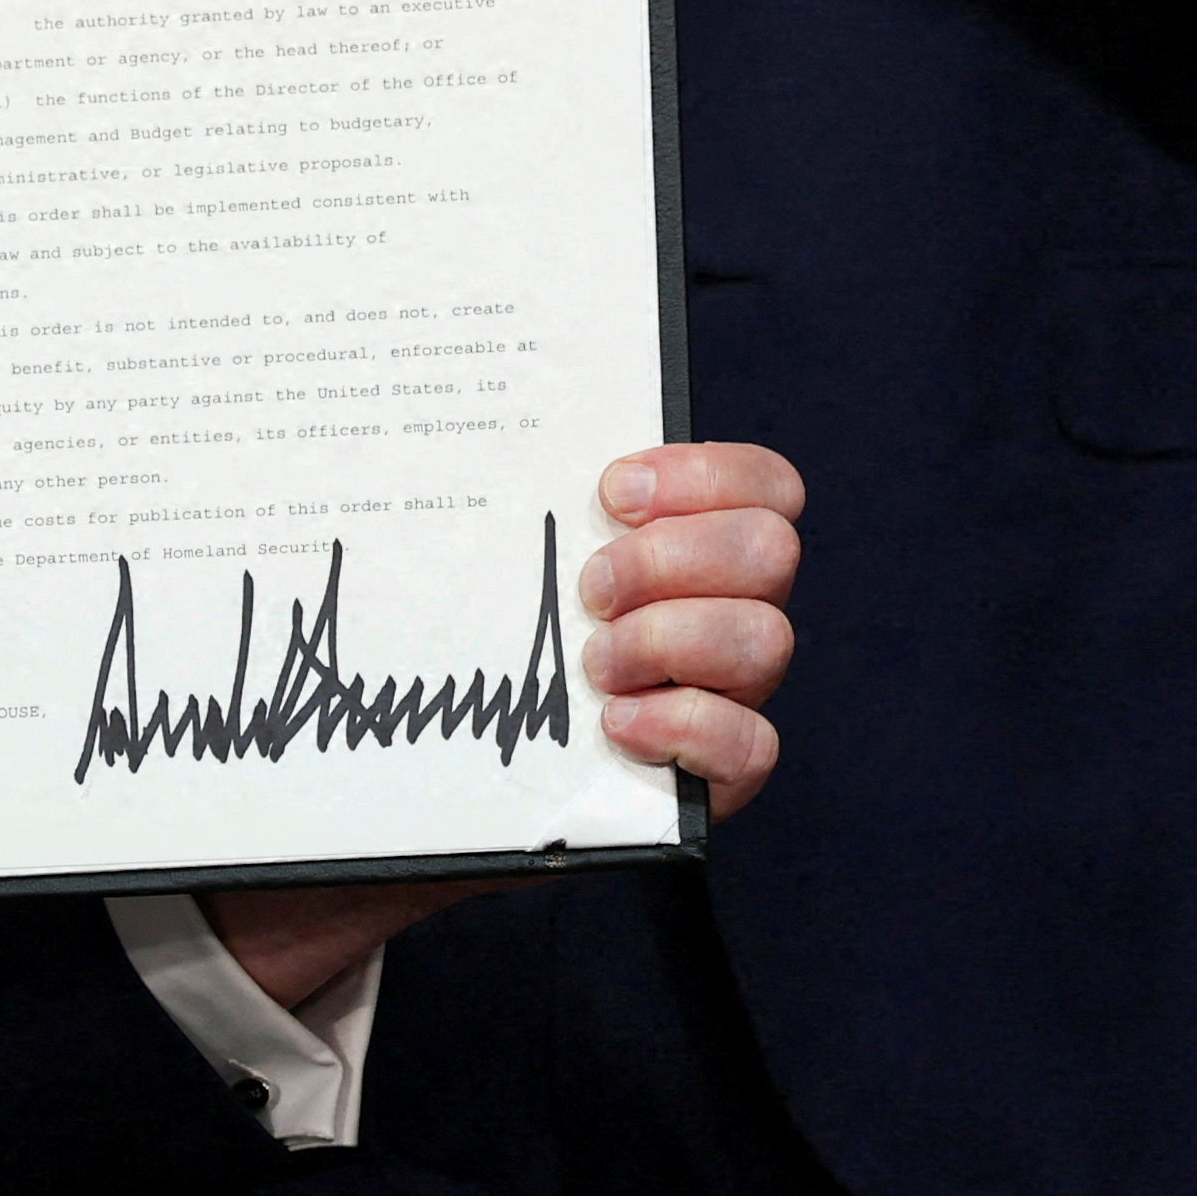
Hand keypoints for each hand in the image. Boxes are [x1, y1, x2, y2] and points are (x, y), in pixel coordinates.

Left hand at [201, 442, 804, 1007]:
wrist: (425, 788)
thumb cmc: (454, 657)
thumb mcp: (474, 568)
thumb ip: (495, 502)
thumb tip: (428, 407)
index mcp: (690, 551)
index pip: (765, 486)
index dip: (705, 475)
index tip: (610, 493)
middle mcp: (725, 614)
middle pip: (771, 550)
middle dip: (670, 559)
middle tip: (587, 590)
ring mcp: (725, 695)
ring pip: (765, 639)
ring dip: (668, 638)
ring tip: (591, 664)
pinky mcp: (711, 776)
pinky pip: (750, 745)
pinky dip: (681, 724)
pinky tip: (614, 724)